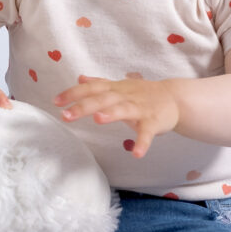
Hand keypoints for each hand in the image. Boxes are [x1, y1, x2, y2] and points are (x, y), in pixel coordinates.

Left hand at [54, 75, 179, 157]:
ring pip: (123, 109)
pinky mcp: (154, 122)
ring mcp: (140, 108)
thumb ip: (99, 83)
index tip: (55, 101)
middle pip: (102, 99)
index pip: (90, 88)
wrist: (174, 97)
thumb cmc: (141, 93)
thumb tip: (80, 77)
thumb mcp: (119, 86)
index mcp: (114, 88)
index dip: (73, 93)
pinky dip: (142, 142)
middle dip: (84, 106)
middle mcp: (125, 96)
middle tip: (66, 115)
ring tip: (98, 120)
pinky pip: (147, 133)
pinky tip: (136, 154)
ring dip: (111, 114)